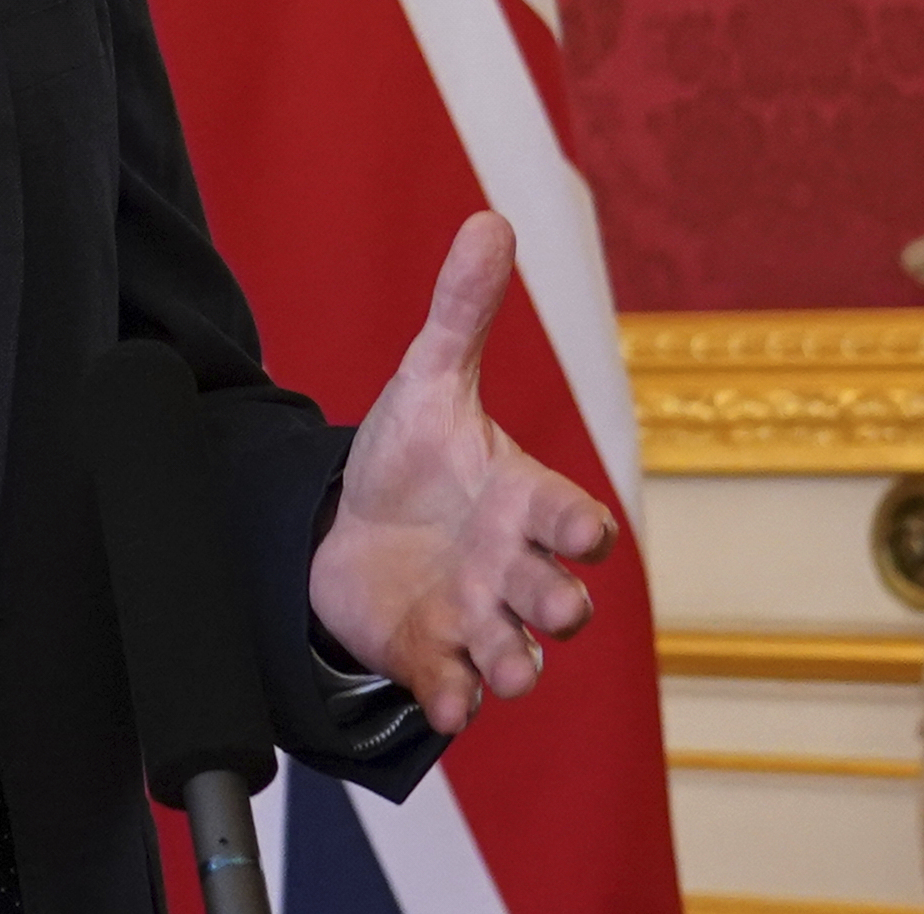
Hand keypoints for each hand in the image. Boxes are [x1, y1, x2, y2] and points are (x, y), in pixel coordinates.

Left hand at [308, 212, 617, 735]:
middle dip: (557, 604)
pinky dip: (451, 698)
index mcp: (522, 503)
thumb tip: (490, 219)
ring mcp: (474, 618)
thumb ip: (462, 311)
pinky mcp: (429, 654)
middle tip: (552, 606)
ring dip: (514, 665)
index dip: (577, 528)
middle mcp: (510, 569)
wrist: (346, 523)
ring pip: (515, 655)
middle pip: (556, 598)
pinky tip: (445, 704)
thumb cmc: (412, 457)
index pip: (570, 519)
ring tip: (505, 671)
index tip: (577, 532)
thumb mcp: (429, 380)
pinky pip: (450, 687)